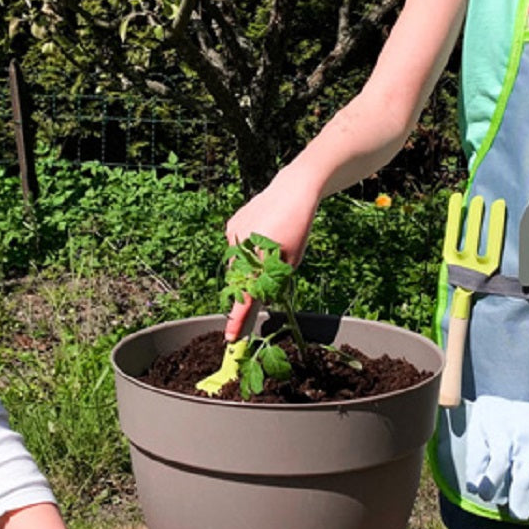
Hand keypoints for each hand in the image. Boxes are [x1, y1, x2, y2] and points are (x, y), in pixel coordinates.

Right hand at [223, 183, 319, 337]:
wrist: (294, 189)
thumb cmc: (298, 227)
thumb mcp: (291, 260)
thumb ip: (274, 281)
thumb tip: (261, 297)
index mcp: (257, 259)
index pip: (245, 298)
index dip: (237, 321)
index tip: (230, 338)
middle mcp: (238, 249)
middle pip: (238, 280)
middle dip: (248, 285)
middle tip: (268, 270)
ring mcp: (232, 235)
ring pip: (236, 263)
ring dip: (248, 265)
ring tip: (268, 245)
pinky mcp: (231, 225)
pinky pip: (235, 247)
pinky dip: (245, 248)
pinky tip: (261, 235)